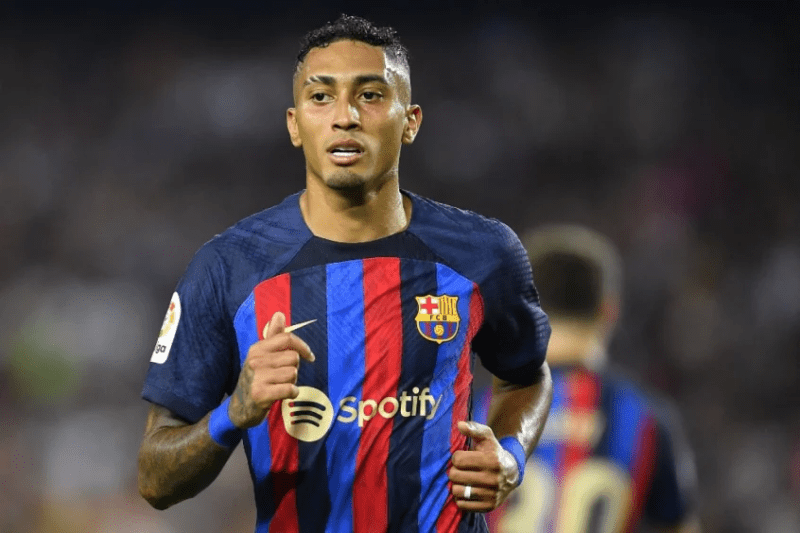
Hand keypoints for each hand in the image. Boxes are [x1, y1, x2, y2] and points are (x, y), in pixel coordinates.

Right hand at [228, 312, 314, 428]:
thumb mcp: (261, 356)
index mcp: (257, 348)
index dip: (303, 347)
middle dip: (294, 368)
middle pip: (293, 358)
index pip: (287, 338)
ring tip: (280, 385)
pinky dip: (292, 393)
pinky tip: (283, 395)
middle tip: (283, 377)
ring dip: (292, 382)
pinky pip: (290, 388)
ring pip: (293, 373)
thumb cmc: (256, 379)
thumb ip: (273, 336)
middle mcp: (255, 360)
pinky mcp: (261, 394)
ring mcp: (257, 377)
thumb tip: (279, 314)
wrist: (239, 407)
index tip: (309, 356)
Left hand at [448, 421, 520, 511]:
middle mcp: (493, 479)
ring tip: (463, 480)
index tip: (462, 457)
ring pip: (457, 491)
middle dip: (454, 471)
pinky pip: (463, 505)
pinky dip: (461, 498)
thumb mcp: (487, 437)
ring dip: (456, 485)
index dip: (457, 457)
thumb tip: (459, 425)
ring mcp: (491, 495)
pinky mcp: (489, 506)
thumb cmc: (494, 452)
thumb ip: (474, 429)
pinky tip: (467, 490)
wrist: (512, 473)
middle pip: (455, 476)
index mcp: (492, 460)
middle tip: (461, 469)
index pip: (458, 460)